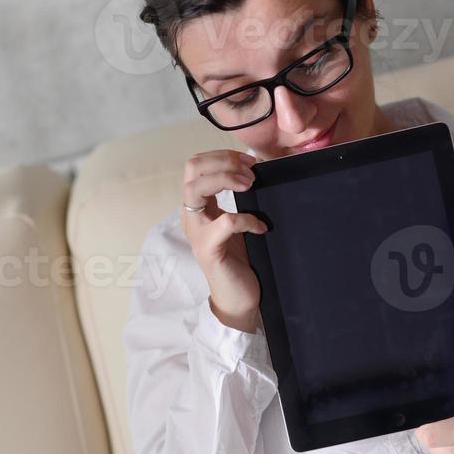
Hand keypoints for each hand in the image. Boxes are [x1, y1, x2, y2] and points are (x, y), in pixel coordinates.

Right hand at [180, 149, 267, 330]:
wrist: (238, 299)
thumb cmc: (239, 260)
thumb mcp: (236, 223)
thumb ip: (237, 199)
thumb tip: (256, 170)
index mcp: (198, 206)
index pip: (197, 164)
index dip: (223, 155)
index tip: (249, 161)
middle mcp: (192, 215)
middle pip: (192, 168)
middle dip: (223, 161)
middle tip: (250, 172)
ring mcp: (197, 232)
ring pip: (196, 189)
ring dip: (226, 179)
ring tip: (250, 186)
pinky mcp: (209, 250)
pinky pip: (226, 222)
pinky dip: (247, 219)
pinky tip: (261, 227)